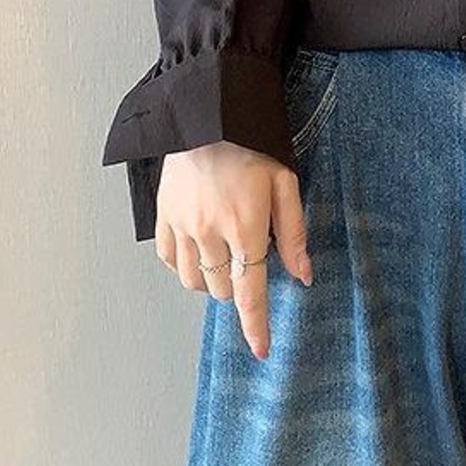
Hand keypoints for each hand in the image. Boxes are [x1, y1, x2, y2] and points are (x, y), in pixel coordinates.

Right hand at [154, 140, 311, 360]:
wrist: (208, 114)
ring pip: (193, 280)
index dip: (256, 327)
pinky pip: (167, 259)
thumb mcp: (286, 184)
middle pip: (224, 289)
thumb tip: (303, 276)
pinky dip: (182, 266)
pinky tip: (197, 253)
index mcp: (245, 229)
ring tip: (226, 260)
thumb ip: (293, 234)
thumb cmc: (254, 146)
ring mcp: (181, 227)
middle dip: (240, 288)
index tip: (262, 351)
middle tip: (251, 260)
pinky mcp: (162, 215)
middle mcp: (209, 234)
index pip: (251, 294)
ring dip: (212, 280)